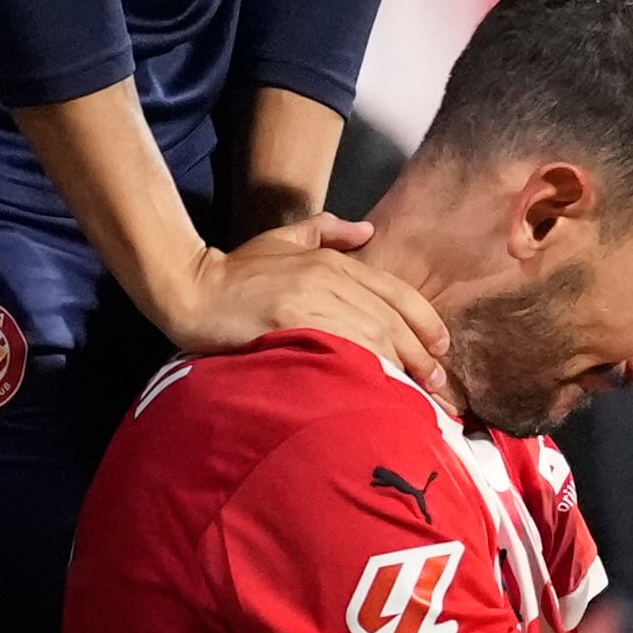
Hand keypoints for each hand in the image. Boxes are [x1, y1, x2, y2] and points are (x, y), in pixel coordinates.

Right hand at [151, 214, 451, 396]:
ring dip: (403, 372)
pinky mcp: (291, 322)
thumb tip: (365, 230)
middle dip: (422, 358)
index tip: (441, 352)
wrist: (191, 288)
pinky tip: (384, 394)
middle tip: (441, 390)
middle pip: (391, 320)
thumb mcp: (285, 238)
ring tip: (423, 402)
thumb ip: (326, 230)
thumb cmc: (236, 270)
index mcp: (333, 261)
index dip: (425, 324)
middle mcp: (330, 276)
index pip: (396, 293)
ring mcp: (311, 299)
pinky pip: (342, 349)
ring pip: (374, 337)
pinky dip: (368, 371)